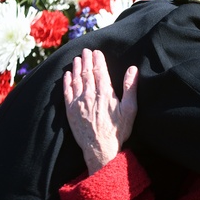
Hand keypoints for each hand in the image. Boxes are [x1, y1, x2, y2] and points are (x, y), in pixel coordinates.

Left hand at [63, 49, 137, 174]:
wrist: (100, 148)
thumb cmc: (117, 131)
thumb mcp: (130, 109)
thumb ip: (130, 88)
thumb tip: (133, 69)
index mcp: (105, 92)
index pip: (100, 70)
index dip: (98, 60)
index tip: (97, 52)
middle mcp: (90, 94)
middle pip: (87, 72)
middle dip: (86, 60)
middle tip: (85, 51)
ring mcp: (78, 102)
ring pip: (76, 80)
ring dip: (76, 68)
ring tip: (77, 59)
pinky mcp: (71, 110)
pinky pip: (67, 92)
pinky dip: (66, 82)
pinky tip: (67, 75)